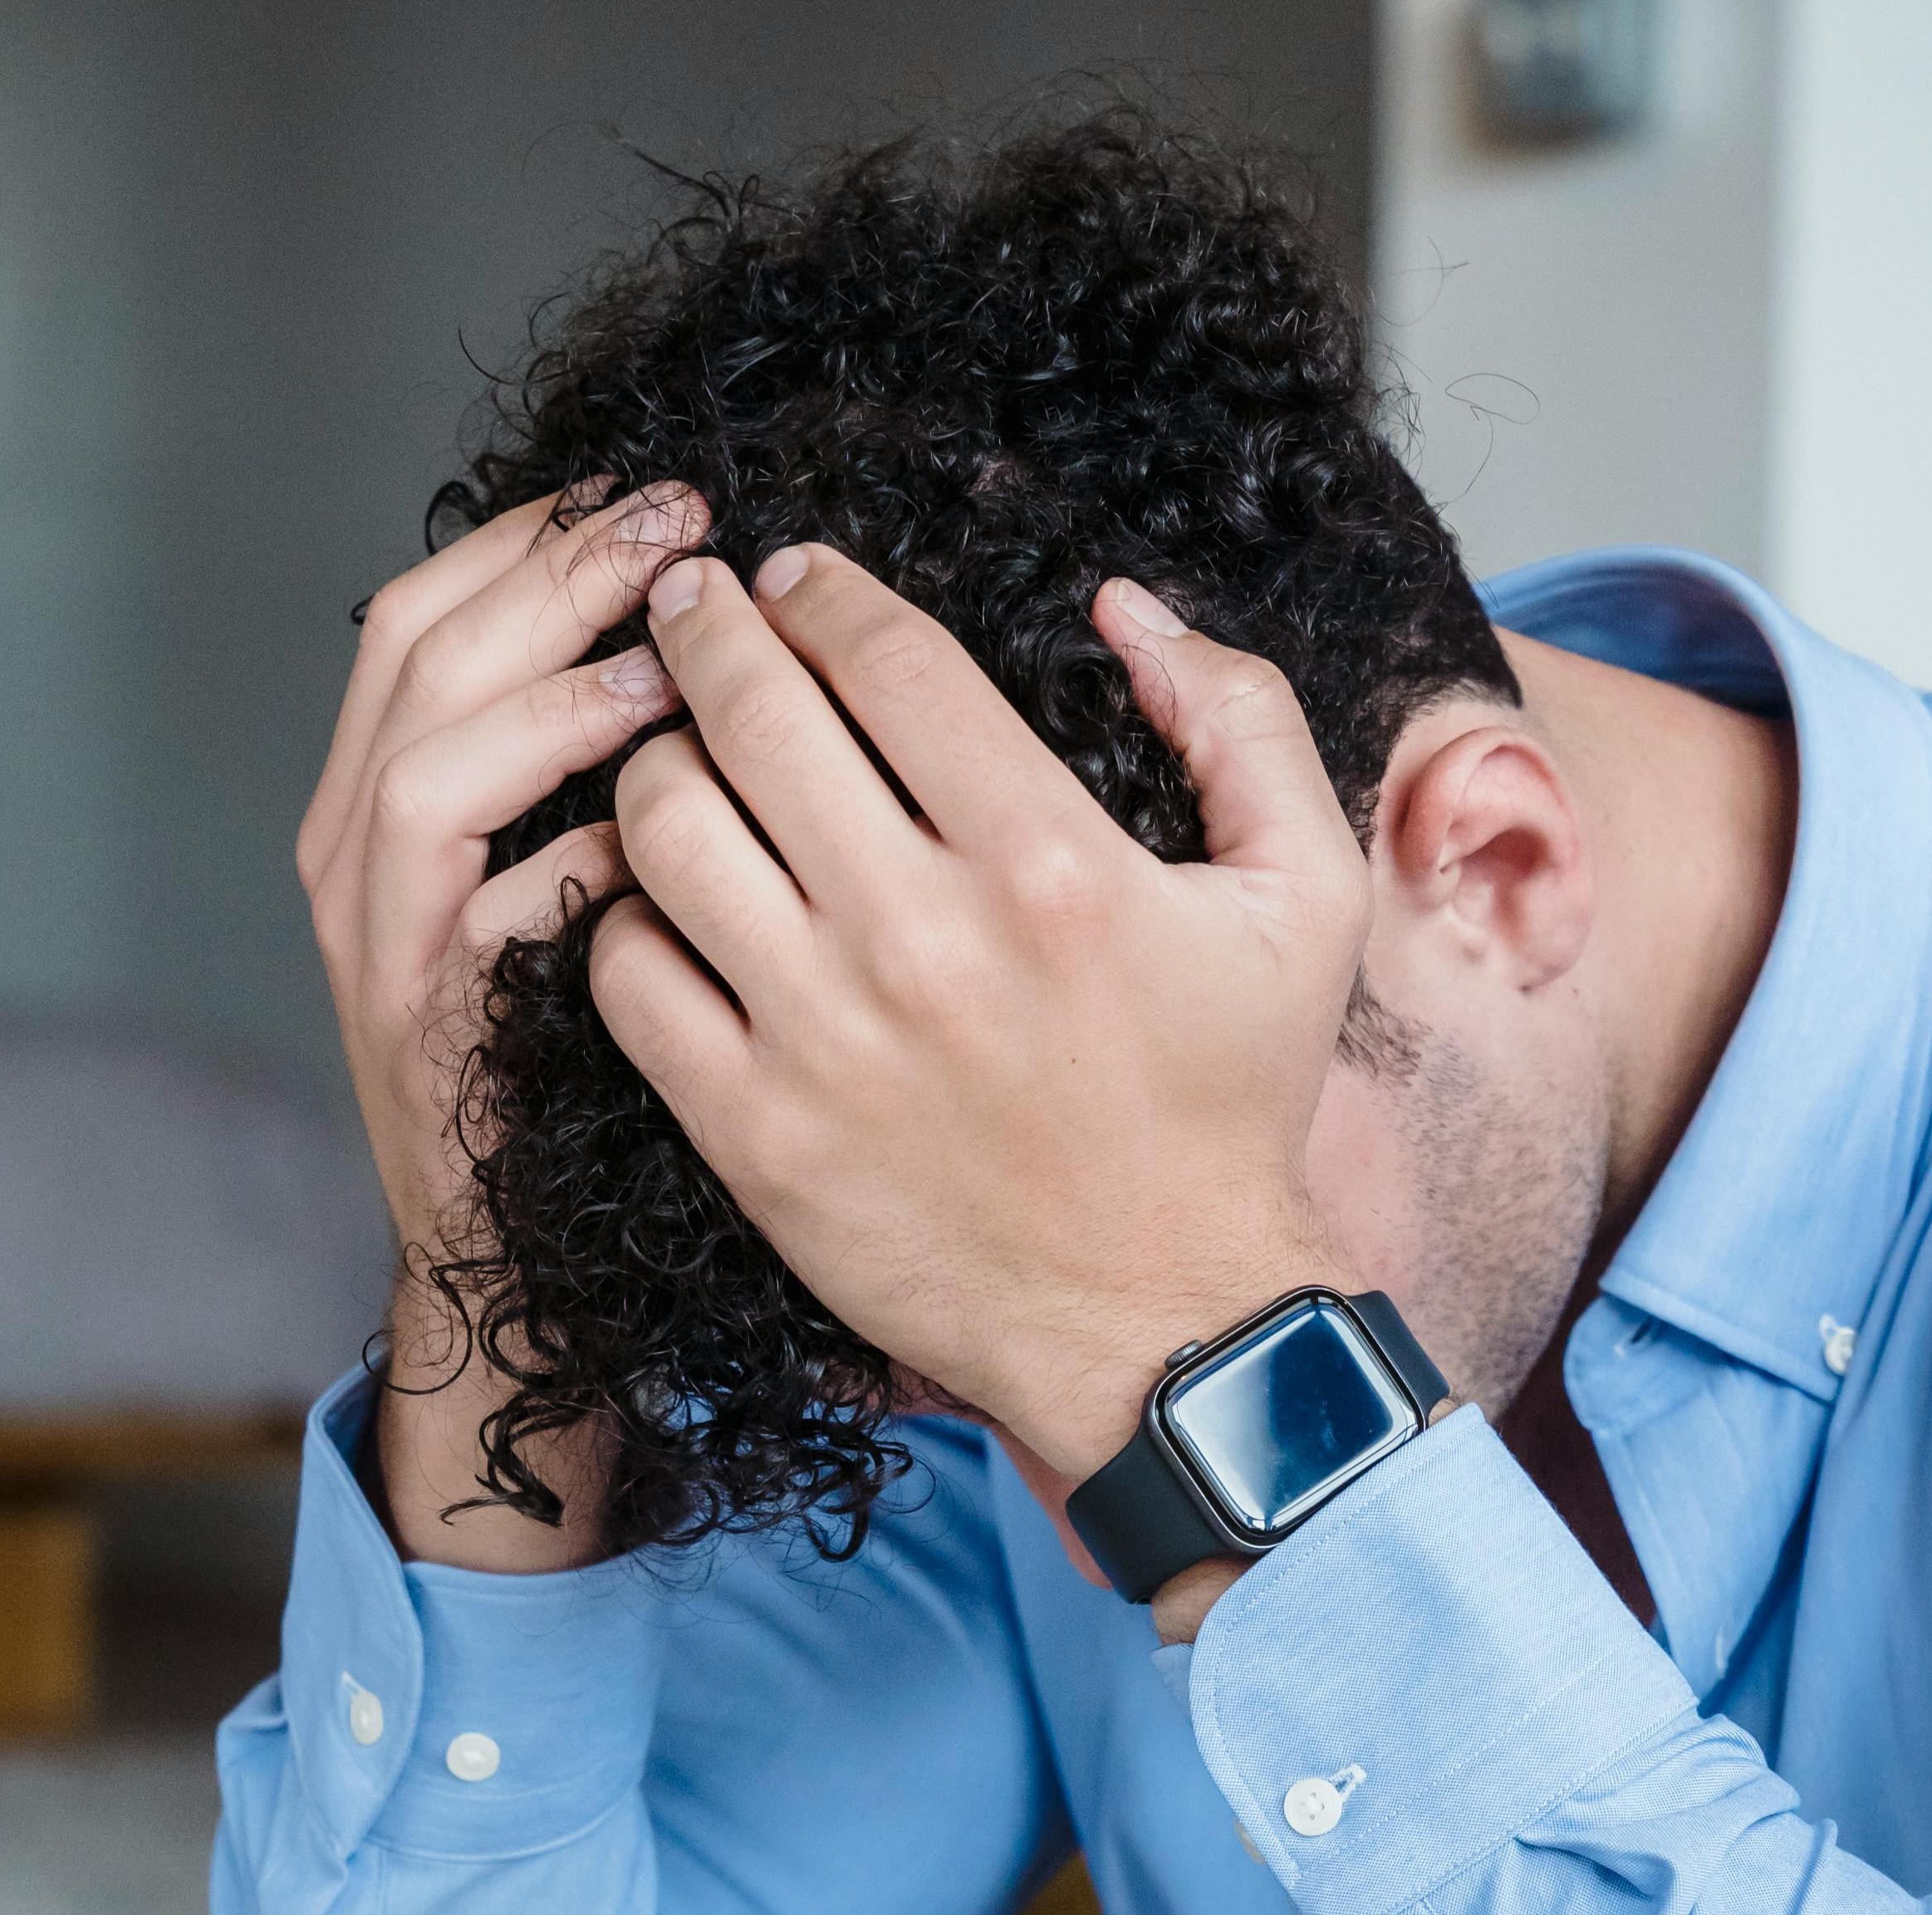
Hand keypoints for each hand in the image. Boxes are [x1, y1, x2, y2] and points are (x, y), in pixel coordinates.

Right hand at [296, 481, 701, 1564]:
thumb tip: (699, 630)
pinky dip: (567, 861)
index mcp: (380, 792)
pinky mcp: (422, 1024)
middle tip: (678, 526)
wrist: (510, 1241)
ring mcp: (375, 938)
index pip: (427, 609)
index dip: (532, 536)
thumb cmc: (568, 1040)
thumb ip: (590, 763)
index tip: (651, 491)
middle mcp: (350, 848)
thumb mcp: (569, 872)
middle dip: (550, 574)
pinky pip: (481, 914)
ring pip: (426, 766)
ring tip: (668, 668)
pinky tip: (655, 843)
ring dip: (552, 699)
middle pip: (417, 651)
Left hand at [596, 545, 1369, 1483]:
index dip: (821, 591)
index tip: (792, 576)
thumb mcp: (1308, 897)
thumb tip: (1129, 609)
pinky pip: (627, 975)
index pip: (886, 658)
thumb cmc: (1228, 1108)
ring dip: (655, 761)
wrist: (1165, 1322)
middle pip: (751, 714)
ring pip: (664, 828)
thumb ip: (1242, 722)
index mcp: (1050, 861)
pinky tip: (662, 901)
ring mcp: (822, 1038)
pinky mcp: (753, 1132)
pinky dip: (624, 916)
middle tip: (690, 607)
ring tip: (673, 750)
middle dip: (703, 630)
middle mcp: (922, 937)